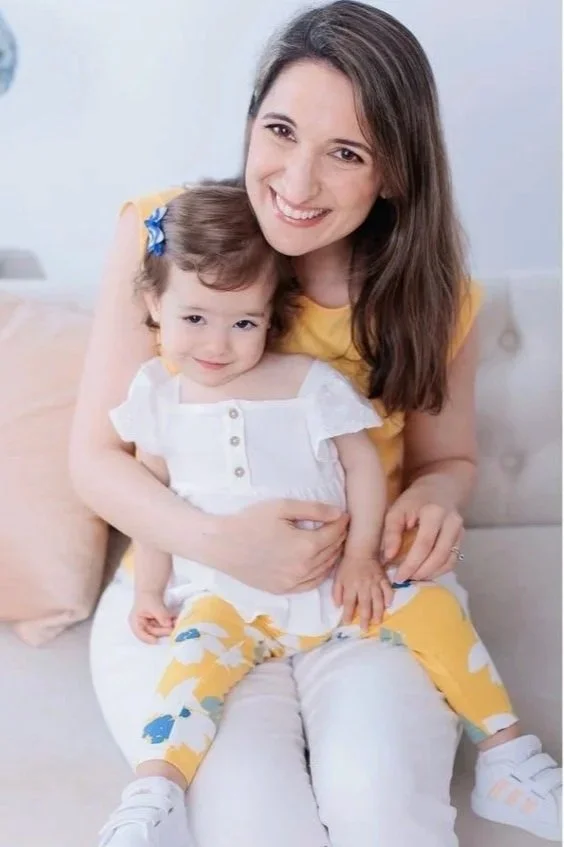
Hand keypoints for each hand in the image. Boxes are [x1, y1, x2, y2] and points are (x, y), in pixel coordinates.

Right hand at [130, 592, 175, 643]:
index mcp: (135, 622)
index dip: (148, 639)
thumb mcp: (154, 606)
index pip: (140, 634)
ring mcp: (149, 623)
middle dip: (163, 630)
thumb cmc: (148, 597)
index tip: (156, 641)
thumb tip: (169, 625)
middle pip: (152, 632)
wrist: (151, 588)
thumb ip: (161, 616)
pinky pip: (162, 624)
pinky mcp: (156, 621)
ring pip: (159, 629)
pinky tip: (175, 620)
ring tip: (176, 623)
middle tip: (173, 629)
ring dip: (168, 626)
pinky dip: (169, 622)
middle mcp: (141, 625)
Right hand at [214, 500, 348, 593]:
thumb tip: (338, 513)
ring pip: (325, 570)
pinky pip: (311, 584)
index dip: (342, 523)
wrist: (222, 544)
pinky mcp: (283, 590)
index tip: (344, 515)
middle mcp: (304, 568)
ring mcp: (293, 583)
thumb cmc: (251, 521)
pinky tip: (318, 562)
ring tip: (331, 542)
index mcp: (306, 546)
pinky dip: (320, 573)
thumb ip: (314, 510)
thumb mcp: (282, 507)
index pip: (334, 534)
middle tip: (339, 526)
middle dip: (339, 537)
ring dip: (332, 555)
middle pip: (332, 552)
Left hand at [333, 555, 393, 630]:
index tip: (347, 623)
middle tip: (365, 630)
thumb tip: (337, 607)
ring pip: (378, 600)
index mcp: (350, 586)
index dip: (348, 614)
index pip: (348, 603)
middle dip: (365, 619)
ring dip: (378, 612)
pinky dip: (389, 598)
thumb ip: (336, 593)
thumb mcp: (337, 578)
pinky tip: (388, 606)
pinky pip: (388, 590)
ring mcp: (374, 583)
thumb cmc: (347, 565)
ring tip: (377, 622)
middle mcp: (363, 586)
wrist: (361, 550)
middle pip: (365, 605)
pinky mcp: (383, 579)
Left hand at [382, 490, 463, 582]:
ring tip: (412, 578)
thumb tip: (389, 558)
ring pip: (448, 561)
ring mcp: (460, 531)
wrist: (440, 488)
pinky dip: (438, 570)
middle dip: (420, 572)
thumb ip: (391, 532)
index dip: (411, 564)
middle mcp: (452, 522)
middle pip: (439, 556)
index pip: (424, 545)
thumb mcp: (397, 510)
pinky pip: (452, 560)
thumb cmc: (414, 500)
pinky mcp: (462, 539)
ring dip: (430, 573)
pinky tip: (424, 573)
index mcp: (434, 513)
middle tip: (404, 580)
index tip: (398, 576)